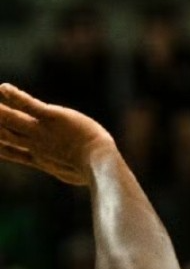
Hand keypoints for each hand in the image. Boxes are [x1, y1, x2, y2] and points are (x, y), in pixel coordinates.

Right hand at [0, 85, 116, 185]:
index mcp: (38, 158)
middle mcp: (35, 144)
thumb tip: (78, 180)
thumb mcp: (76, 174)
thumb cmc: (96, 171)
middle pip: (4, 134)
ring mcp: (42, 130)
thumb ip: (67, 172)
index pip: (8, 151)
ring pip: (11, 119)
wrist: (101, 164)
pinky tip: (3, 88)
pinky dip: (16, 97)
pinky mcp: (52, 117)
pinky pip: (29, 105)